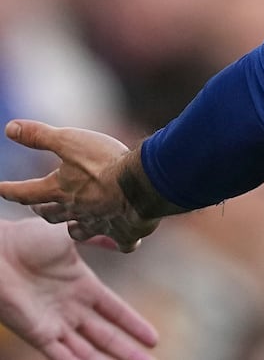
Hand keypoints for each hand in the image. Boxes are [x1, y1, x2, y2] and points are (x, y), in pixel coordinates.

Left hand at [0, 121, 158, 253]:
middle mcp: (75, 210)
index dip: (11, 190)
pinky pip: (121, 243)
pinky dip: (122, 242)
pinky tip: (125, 241)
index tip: (1, 189)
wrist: (142, 184)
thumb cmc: (105, 162)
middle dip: (43, 210)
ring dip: (75, 228)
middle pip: (51, 214)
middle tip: (38, 207)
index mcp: (59, 190)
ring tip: (74, 225)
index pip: (26, 193)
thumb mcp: (70, 141)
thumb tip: (10, 128)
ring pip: (80, 231)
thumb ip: (40, 136)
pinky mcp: (124, 232)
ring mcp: (99, 223)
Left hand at [0, 217, 157, 358]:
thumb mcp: (71, 234)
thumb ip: (99, 237)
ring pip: (87, 350)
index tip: (152, 338)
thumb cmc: (28, 239)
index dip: (133, 324)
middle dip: (127, 350)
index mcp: (83, 286)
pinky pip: (61, 354)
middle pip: (106, 335)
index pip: (114, 311)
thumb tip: (128, 238)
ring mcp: (55, 323)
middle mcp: (72, 309)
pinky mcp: (38, 333)